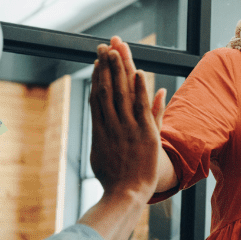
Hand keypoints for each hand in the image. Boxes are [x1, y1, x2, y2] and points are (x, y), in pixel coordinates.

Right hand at [89, 44, 165, 200]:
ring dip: (119, 70)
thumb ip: (101, 135)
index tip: (98, 59)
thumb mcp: (102, 154)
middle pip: (106, 88)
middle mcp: (110, 124)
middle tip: (105, 45)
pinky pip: (140, 106)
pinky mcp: (143, 133)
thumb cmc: (115, 178)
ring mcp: (126, 128)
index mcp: (99, 129)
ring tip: (117, 49)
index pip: (97, 95)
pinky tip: (137, 71)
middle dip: (106, 66)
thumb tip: (98, 123)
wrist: (125, 194)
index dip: (98, 76)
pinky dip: (139, 88)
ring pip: (121, 92)